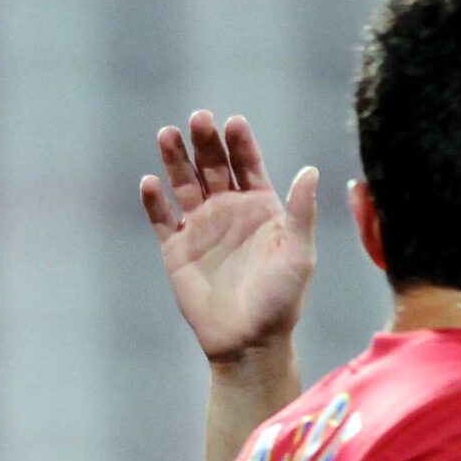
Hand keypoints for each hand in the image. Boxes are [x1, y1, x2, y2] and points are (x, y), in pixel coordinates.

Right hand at [144, 112, 317, 366]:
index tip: (233, 123)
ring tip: (166, 134)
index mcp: (260, 206)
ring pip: (184, 184)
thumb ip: (301, 212)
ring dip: (175, 159)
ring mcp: (200, 227)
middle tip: (198, 119)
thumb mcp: (299, 254)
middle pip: (213, 165)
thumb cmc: (281, 300)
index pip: (248, 163)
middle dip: (205, 142)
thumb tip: (310, 170)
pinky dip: (153, 201)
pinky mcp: (176, 249)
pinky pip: (160, 219)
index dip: (240, 142)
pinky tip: (149, 182)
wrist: (248, 341)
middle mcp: (228, 210)